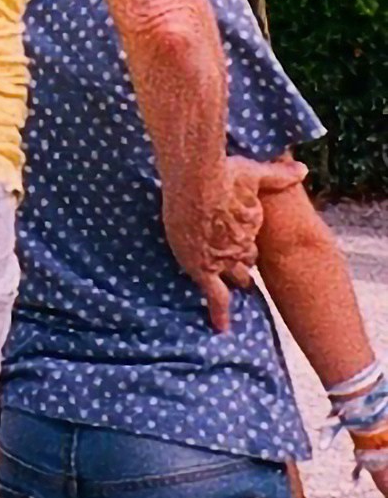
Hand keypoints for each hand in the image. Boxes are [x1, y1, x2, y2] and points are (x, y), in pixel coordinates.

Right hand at [162, 162, 264, 334]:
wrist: (195, 179)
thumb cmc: (223, 172)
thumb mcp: (253, 171)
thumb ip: (278, 174)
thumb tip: (303, 169)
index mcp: (251, 226)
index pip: (253, 244)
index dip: (247, 241)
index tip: (243, 239)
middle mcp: (240, 246)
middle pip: (246, 262)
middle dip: (242, 260)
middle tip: (232, 254)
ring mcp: (221, 258)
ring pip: (233, 276)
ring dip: (229, 275)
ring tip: (220, 276)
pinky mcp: (200, 265)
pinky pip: (214, 296)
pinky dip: (219, 312)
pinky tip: (222, 328)